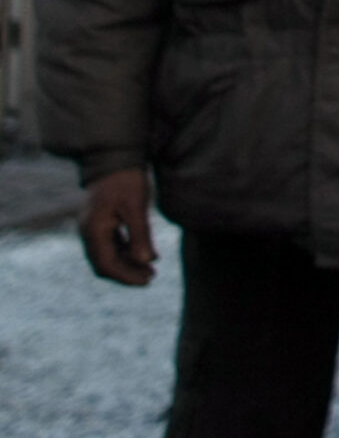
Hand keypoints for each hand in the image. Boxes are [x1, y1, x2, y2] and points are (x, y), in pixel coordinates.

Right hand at [79, 168, 156, 286]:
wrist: (115, 157)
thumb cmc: (126, 180)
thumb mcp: (137, 206)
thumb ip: (140, 234)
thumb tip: (146, 261)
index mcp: (94, 229)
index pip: (106, 264)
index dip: (126, 276)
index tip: (147, 280)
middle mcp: (88, 231)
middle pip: (104, 264)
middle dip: (127, 273)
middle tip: (151, 277)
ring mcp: (92, 227)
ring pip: (106, 256)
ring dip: (127, 264)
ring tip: (151, 269)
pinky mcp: (100, 223)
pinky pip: (110, 245)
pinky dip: (125, 252)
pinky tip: (144, 254)